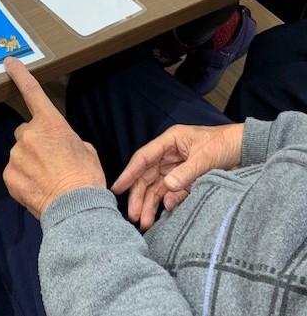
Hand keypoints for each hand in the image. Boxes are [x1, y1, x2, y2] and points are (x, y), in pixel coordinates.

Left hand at [3, 57, 105, 218]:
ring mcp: (16, 156)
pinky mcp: (9, 175)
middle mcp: (29, 135)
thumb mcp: (86, 150)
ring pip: (20, 154)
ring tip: (47, 178)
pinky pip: (14, 171)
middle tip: (51, 160)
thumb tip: (61, 146)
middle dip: (35, 141)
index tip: (9, 63)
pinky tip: (37, 187)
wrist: (76, 209)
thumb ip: (68, 140)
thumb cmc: (86, 178)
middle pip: (26, 131)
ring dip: (29, 161)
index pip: (32, 92)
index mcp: (51, 124)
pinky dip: (23, 178)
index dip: (20, 75)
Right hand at [111, 123, 243, 230]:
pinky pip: (172, 194)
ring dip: (150, 205)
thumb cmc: (226, 143)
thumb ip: (186, 173)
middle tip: (134, 216)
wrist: (249, 149)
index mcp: (170, 142)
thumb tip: (167, 188)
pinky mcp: (186, 181)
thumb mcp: (207, 156)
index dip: (129, 173)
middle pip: (147, 177)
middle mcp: (169, 155)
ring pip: (156, 188)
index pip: (144, 158)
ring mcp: (177, 169)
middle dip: (139, 197)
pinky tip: (164, 215)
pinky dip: (167, 204)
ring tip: (145, 223)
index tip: (117, 188)